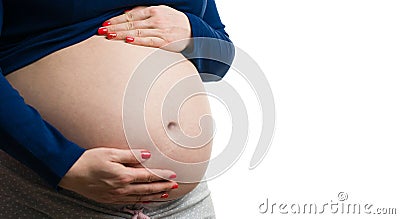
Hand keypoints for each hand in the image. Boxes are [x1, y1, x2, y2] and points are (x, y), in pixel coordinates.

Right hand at [58, 147, 177, 203]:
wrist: (71, 173)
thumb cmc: (89, 160)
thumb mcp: (111, 153)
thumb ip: (131, 155)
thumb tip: (147, 155)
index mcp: (124, 175)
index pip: (148, 176)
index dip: (162, 176)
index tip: (173, 175)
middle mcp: (122, 188)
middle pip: (148, 189)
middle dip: (163, 187)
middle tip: (174, 186)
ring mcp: (116, 195)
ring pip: (140, 197)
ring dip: (154, 196)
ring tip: (165, 194)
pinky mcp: (109, 199)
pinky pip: (129, 201)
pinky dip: (141, 201)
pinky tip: (146, 200)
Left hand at [98, 5, 191, 51]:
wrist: (193, 30)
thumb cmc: (174, 21)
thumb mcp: (161, 10)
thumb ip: (144, 11)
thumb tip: (126, 13)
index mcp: (153, 10)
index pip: (130, 15)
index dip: (116, 19)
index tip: (105, 23)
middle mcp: (155, 20)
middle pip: (131, 24)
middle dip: (114, 27)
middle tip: (101, 30)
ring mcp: (160, 31)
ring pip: (137, 32)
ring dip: (121, 34)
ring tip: (108, 36)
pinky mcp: (164, 42)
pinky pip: (148, 41)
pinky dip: (137, 41)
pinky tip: (127, 41)